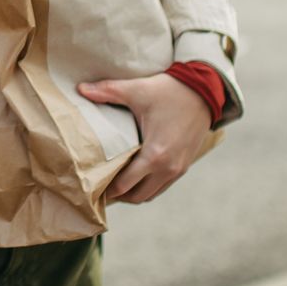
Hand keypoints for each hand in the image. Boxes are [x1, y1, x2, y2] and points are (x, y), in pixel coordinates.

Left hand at [80, 73, 210, 204]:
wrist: (206, 90)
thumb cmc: (170, 91)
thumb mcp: (137, 90)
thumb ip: (107, 91)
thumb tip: (80, 89)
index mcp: (154, 155)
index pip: (124, 185)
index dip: (106, 189)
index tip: (91, 186)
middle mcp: (168, 168)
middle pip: (137, 196)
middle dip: (118, 195)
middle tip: (100, 187)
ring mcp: (179, 169)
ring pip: (151, 194)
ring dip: (134, 193)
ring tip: (116, 184)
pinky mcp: (185, 165)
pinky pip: (163, 186)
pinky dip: (148, 186)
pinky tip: (136, 176)